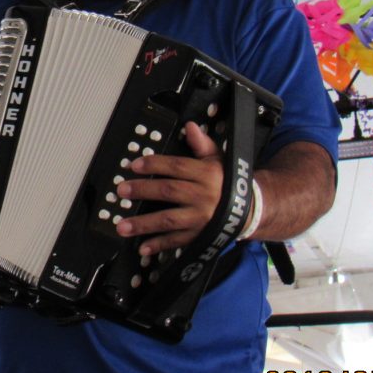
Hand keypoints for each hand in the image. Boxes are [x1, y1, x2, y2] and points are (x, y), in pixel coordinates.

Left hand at [113, 122, 223, 254]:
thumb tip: (189, 127)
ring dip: (143, 223)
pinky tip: (142, 246)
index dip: (154, 165)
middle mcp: (203, 196)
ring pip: (168, 220)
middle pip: (169, 191)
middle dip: (143, 190)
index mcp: (207, 174)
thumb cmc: (227, 182)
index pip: (177, 166)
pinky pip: (177, 241)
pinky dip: (159, 245)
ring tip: (121, 225)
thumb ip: (202, 144)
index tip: (133, 165)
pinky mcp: (200, 236)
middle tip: (121, 190)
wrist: (250, 210)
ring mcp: (200, 218)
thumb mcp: (218, 160)